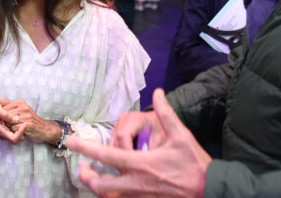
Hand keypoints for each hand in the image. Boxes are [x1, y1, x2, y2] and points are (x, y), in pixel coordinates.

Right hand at [0, 100, 25, 144]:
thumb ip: (5, 115)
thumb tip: (16, 119)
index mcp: (0, 131)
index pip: (14, 139)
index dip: (21, 133)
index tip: (25, 123)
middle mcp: (3, 134)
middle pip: (18, 139)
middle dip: (24, 132)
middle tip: (26, 122)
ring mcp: (5, 133)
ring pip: (18, 136)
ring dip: (23, 130)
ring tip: (24, 120)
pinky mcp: (7, 130)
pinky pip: (16, 132)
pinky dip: (20, 127)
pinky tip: (20, 119)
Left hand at [2, 100, 60, 144]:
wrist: (45, 129)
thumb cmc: (30, 120)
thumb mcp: (20, 110)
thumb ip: (8, 105)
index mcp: (21, 102)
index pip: (3, 109)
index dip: (3, 117)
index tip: (9, 121)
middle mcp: (23, 107)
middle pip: (5, 116)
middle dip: (7, 123)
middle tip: (14, 126)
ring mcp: (26, 115)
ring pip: (9, 123)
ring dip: (12, 128)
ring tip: (19, 128)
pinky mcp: (28, 124)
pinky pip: (15, 129)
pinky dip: (17, 132)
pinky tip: (22, 132)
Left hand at [66, 89, 210, 197]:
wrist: (210, 189)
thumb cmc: (194, 163)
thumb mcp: (181, 135)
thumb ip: (166, 113)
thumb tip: (158, 92)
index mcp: (140, 164)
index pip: (106, 155)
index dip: (85, 149)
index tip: (71, 142)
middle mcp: (136, 183)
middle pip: (101, 185)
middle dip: (86, 177)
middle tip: (80, 167)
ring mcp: (141, 196)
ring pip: (110, 197)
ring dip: (97, 188)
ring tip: (92, 178)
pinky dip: (113, 195)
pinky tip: (112, 188)